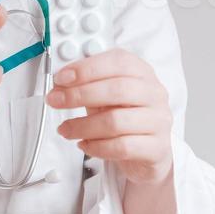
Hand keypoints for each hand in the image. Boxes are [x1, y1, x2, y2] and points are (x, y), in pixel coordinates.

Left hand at [46, 47, 173, 185]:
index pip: (118, 62)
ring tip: (65, 129)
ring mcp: (158, 121)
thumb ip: (86, 85)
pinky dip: (96, 146)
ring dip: (82, 125)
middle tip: (55, 101)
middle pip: (117, 90)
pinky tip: (84, 144)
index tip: (61, 79)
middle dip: (79, 95)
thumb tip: (59, 84)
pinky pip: (122, 147)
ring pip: (116, 121)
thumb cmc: (124, 116)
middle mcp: (154, 93)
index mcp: (141, 72)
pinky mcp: (157, 148)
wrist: (147, 151)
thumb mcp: (105, 94)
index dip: (86, 69)